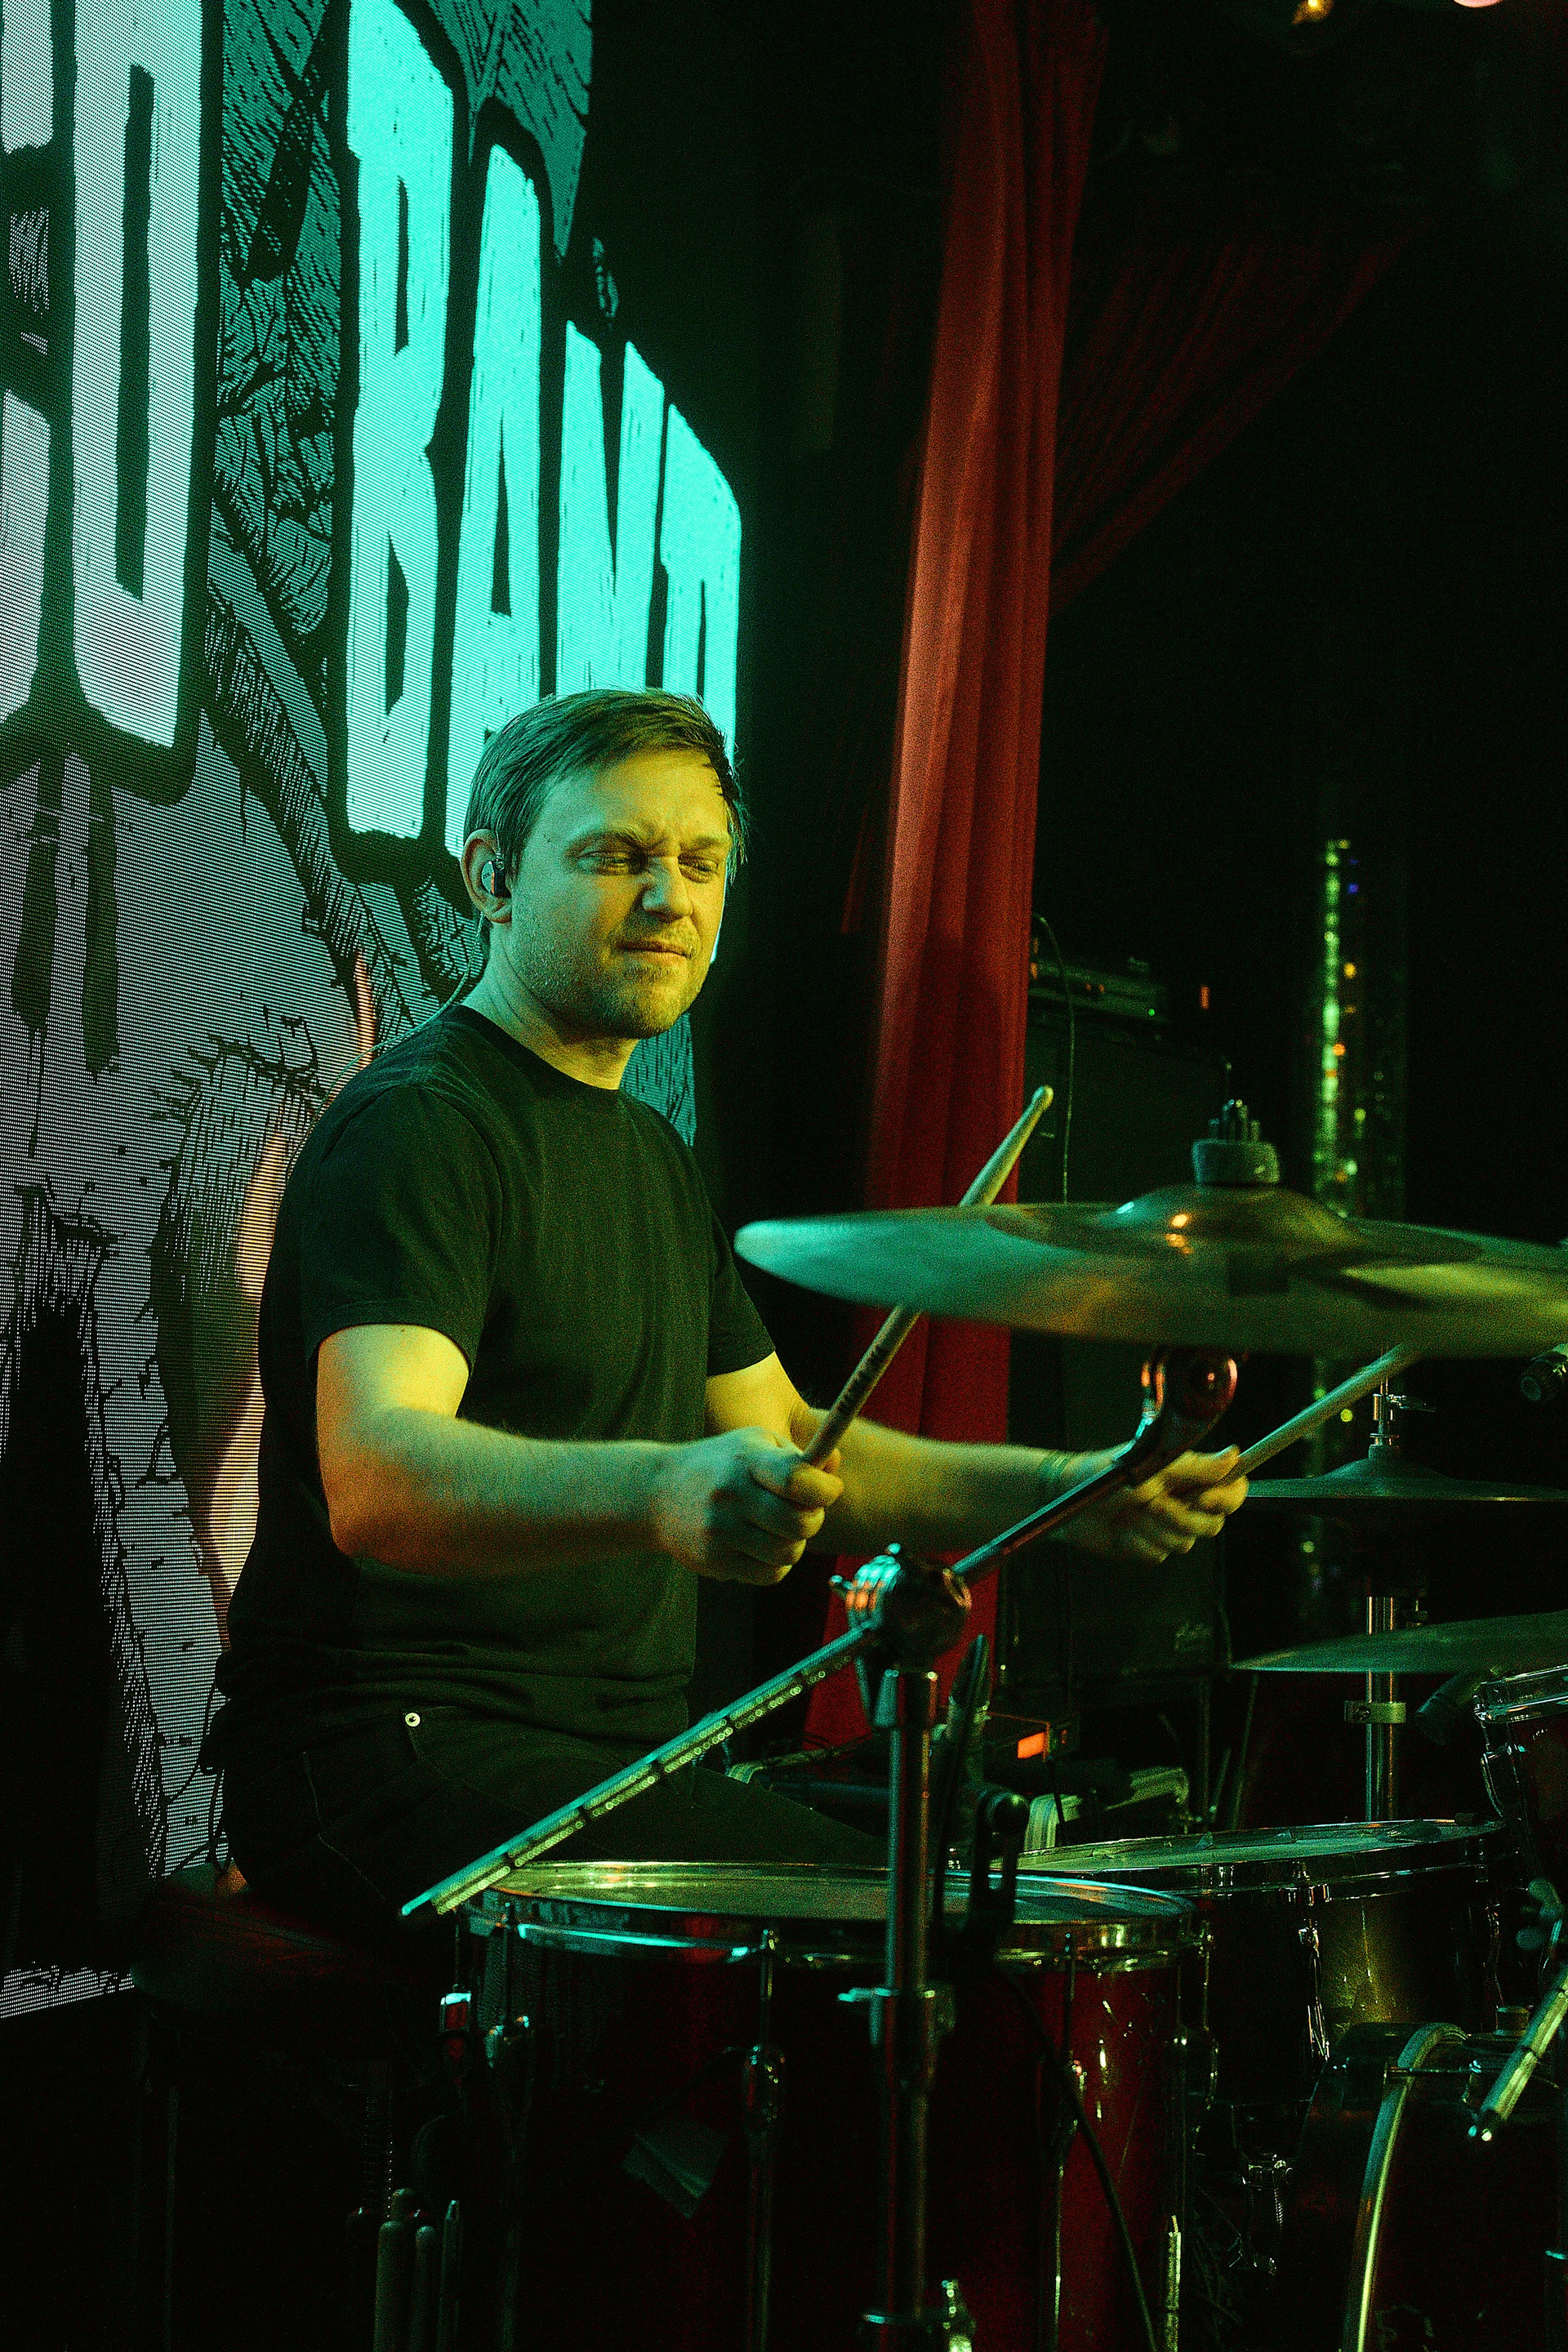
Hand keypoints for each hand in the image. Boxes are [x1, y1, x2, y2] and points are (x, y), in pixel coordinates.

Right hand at [649, 1429, 844, 1585]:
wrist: (657, 1493)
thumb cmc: (719, 1465)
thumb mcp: (754, 1444)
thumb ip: (797, 1456)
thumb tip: (835, 1468)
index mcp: (746, 1460)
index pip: (797, 1478)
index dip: (824, 1490)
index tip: (828, 1491)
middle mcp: (731, 1494)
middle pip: (799, 1522)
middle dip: (813, 1520)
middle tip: (803, 1512)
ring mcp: (720, 1530)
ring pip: (788, 1552)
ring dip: (794, 1543)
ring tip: (779, 1529)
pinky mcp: (714, 1560)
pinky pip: (769, 1574)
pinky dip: (775, 1564)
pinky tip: (761, 1547)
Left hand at [1063, 1446, 1246, 1564]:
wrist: (1072, 1504)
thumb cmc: (1108, 1476)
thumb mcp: (1154, 1468)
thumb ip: (1197, 1466)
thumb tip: (1235, 1456)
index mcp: (1188, 1477)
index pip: (1232, 1489)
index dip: (1227, 1499)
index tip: (1204, 1499)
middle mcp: (1182, 1502)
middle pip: (1213, 1524)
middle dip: (1181, 1517)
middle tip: (1152, 1503)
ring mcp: (1166, 1527)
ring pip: (1184, 1544)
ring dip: (1154, 1529)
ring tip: (1132, 1513)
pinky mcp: (1148, 1548)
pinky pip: (1159, 1556)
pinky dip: (1138, 1544)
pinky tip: (1122, 1532)